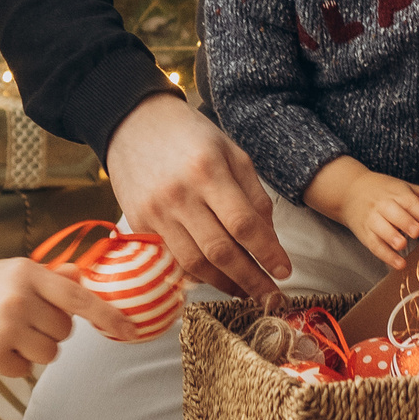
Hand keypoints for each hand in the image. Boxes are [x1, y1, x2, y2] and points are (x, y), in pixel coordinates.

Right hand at [0, 257, 133, 378]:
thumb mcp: (10, 272)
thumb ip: (49, 277)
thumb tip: (83, 276)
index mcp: (27, 272)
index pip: (79, 297)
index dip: (109, 316)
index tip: (131, 330)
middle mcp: (17, 298)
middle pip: (65, 332)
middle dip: (50, 330)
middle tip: (21, 320)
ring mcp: (3, 328)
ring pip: (49, 354)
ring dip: (34, 350)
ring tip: (6, 333)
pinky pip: (25, 370)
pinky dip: (13, 364)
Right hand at [104, 93, 290, 299]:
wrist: (133, 123)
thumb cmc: (190, 136)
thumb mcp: (232, 153)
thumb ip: (253, 195)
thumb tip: (269, 240)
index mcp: (208, 171)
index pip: (243, 224)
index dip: (268, 253)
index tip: (285, 271)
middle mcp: (179, 195)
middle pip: (220, 251)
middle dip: (250, 279)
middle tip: (271, 296)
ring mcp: (155, 212)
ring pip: (195, 263)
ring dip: (225, 283)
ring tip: (246, 291)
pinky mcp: (138, 224)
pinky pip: (172, 259)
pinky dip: (196, 274)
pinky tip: (215, 277)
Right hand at [303, 158, 418, 270]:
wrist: (349, 190)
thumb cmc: (385, 191)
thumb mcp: (408, 190)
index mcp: (398, 194)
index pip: (413, 203)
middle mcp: (384, 205)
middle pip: (395, 214)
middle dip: (405, 222)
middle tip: (417, 232)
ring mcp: (373, 219)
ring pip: (382, 228)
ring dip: (391, 236)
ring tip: (403, 244)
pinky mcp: (365, 233)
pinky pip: (374, 245)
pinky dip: (385, 255)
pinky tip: (398, 264)